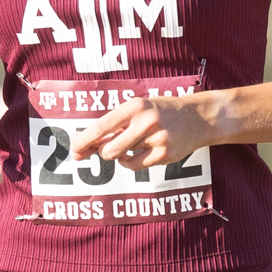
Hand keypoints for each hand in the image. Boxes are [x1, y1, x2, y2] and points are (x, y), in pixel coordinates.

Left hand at [72, 92, 220, 170]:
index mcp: (134, 106)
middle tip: (104, 149)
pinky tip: (138, 153)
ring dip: (118, 155)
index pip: (101, 126)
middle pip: (108, 149)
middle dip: (102, 152)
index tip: (74, 149)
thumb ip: (114, 126)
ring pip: (121, 157)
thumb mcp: (137, 110)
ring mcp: (157, 138)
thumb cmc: (160, 113)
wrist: (197, 117)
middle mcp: (145, 121)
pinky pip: (135, 165)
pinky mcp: (165, 154)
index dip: (84, 140)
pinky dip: (131, 162)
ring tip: (128, 146)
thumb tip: (83, 147)